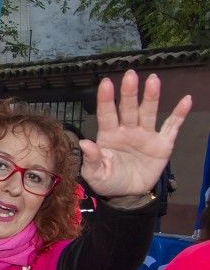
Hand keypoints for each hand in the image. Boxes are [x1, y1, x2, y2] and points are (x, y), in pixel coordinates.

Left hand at [83, 70, 189, 198]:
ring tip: (153, 80)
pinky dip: (179, 114)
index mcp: (108, 135)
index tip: (106, 83)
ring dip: (151, 97)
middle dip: (129, 92)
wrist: (127, 194)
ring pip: (148, 112)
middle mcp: (127, 130)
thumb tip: (85, 143)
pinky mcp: (162, 144)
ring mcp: (145, 135)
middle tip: (130, 75)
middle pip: (128, 108)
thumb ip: (91, 159)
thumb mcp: (95, 174)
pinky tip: (186, 100)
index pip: (106, 114)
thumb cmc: (108, 180)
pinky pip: (171, 127)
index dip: (106, 99)